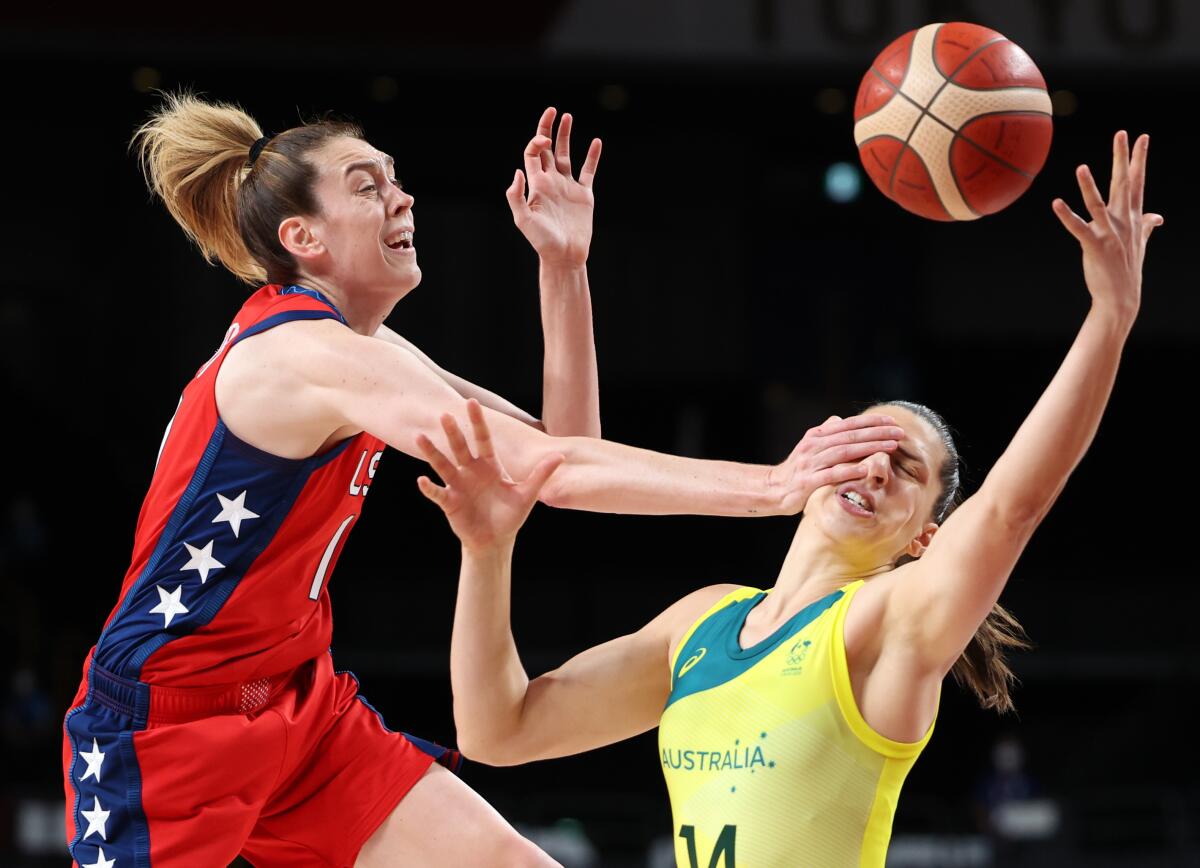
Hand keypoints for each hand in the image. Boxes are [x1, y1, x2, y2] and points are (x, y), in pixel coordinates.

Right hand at [416, 400, 564, 551]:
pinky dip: (429, 488)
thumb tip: (560, 456)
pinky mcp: (450, 502)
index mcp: (489, 466)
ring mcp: (458, 486)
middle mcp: (471, 471)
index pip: (483, 439)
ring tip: (420, 438)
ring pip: (443, 465)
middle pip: (461, 447)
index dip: (478, 421)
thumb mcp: (527, 494)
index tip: (472, 402)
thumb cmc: (510, 516)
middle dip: (453, 432)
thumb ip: (540, 474)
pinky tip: (421, 480)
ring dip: (432, 452)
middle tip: (445, 415)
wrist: (496, 541)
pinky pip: (437, 493)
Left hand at [506, 107, 602, 267]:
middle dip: (548, 128)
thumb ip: (516, 195)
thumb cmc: (542, 241)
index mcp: (536, 184)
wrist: (564, 256)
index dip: (537, 140)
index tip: (544, 139)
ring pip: (566, 155)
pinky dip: (593, 156)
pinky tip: (596, 142)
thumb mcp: (523, 220)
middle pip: (547, 149)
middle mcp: (551, 182)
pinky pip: (588, 171)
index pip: (533, 153)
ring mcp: (567, 187)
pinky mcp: (584, 195)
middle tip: (553, 110)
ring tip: (568, 116)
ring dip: (566, 136)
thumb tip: (518, 170)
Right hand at [767, 414, 905, 514]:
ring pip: (844, 452)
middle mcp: (814, 446)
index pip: (848, 424)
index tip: (892, 421)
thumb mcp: (810, 448)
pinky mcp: (808, 482)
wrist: (773, 489)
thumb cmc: (797, 470)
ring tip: (891, 447)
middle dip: (877, 433)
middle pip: (850, 436)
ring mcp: (811, 463)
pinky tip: (866, 469)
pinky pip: (832, 474)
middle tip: (900, 432)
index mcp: (817, 436)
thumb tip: (840, 420)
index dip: (871, 421)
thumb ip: (826, 434)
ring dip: (870, 448)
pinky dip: (850, 471)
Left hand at [1052, 131, 1162, 318]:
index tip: (1141, 137)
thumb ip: (1146, 226)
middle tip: (1122, 133)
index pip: (1137, 181)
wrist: (1122, 297)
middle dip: (1122, 158)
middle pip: (1123, 184)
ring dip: (1090, 186)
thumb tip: (1157, 217)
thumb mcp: (1140, 243)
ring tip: (1081, 167)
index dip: (1138, 159)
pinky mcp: (1095, 246)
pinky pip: (1079, 228)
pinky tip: (1056, 203)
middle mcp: (1124, 221)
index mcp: (1133, 217)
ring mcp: (1110, 233)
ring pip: (1099, 204)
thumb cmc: (1128, 269)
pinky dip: (1067, 216)